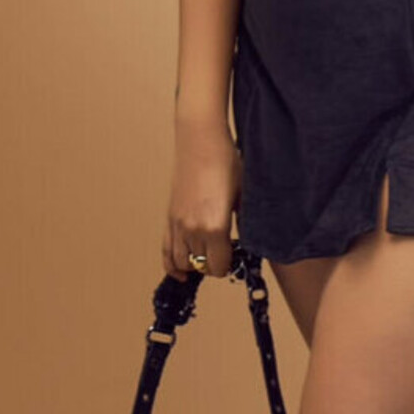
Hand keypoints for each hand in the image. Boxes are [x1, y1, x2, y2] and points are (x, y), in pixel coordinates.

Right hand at [162, 118, 241, 280]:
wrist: (201, 141)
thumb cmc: (226, 163)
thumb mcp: (245, 195)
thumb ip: (245, 223)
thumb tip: (248, 241)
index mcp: (215, 227)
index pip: (219, 267)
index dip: (229, 266)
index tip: (235, 258)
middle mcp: (193, 230)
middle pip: (202, 267)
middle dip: (215, 265)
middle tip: (225, 255)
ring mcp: (178, 225)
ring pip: (181, 263)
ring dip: (195, 266)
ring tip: (206, 260)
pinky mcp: (169, 217)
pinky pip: (165, 251)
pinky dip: (172, 265)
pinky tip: (180, 272)